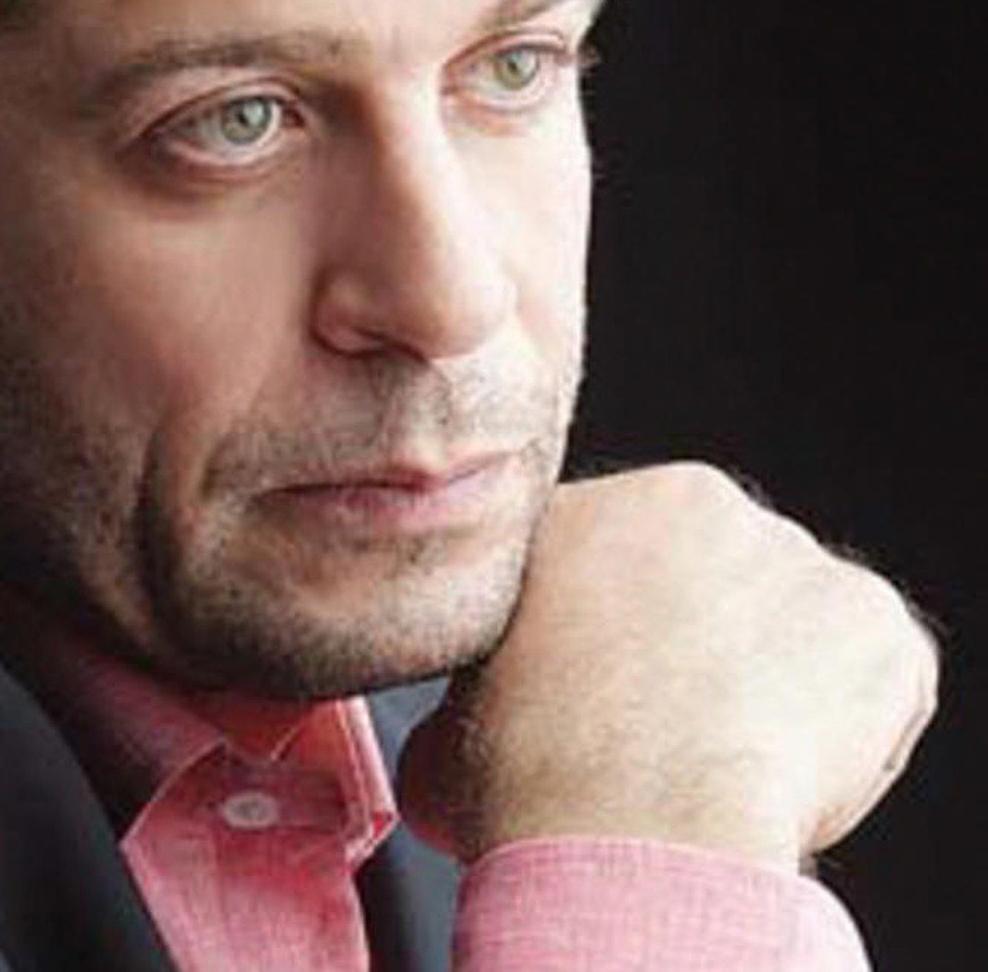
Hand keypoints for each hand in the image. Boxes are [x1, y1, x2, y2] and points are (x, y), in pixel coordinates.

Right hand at [397, 463, 937, 871]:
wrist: (626, 820)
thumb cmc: (528, 770)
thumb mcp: (444, 725)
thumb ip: (471, 703)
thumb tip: (461, 740)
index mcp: (588, 508)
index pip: (622, 562)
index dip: (621, 637)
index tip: (612, 697)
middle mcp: (698, 503)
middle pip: (715, 578)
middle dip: (705, 644)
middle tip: (675, 733)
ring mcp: (796, 554)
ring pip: (797, 623)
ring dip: (778, 684)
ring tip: (733, 763)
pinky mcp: (877, 621)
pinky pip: (874, 677)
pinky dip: (852, 732)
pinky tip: (793, 774)